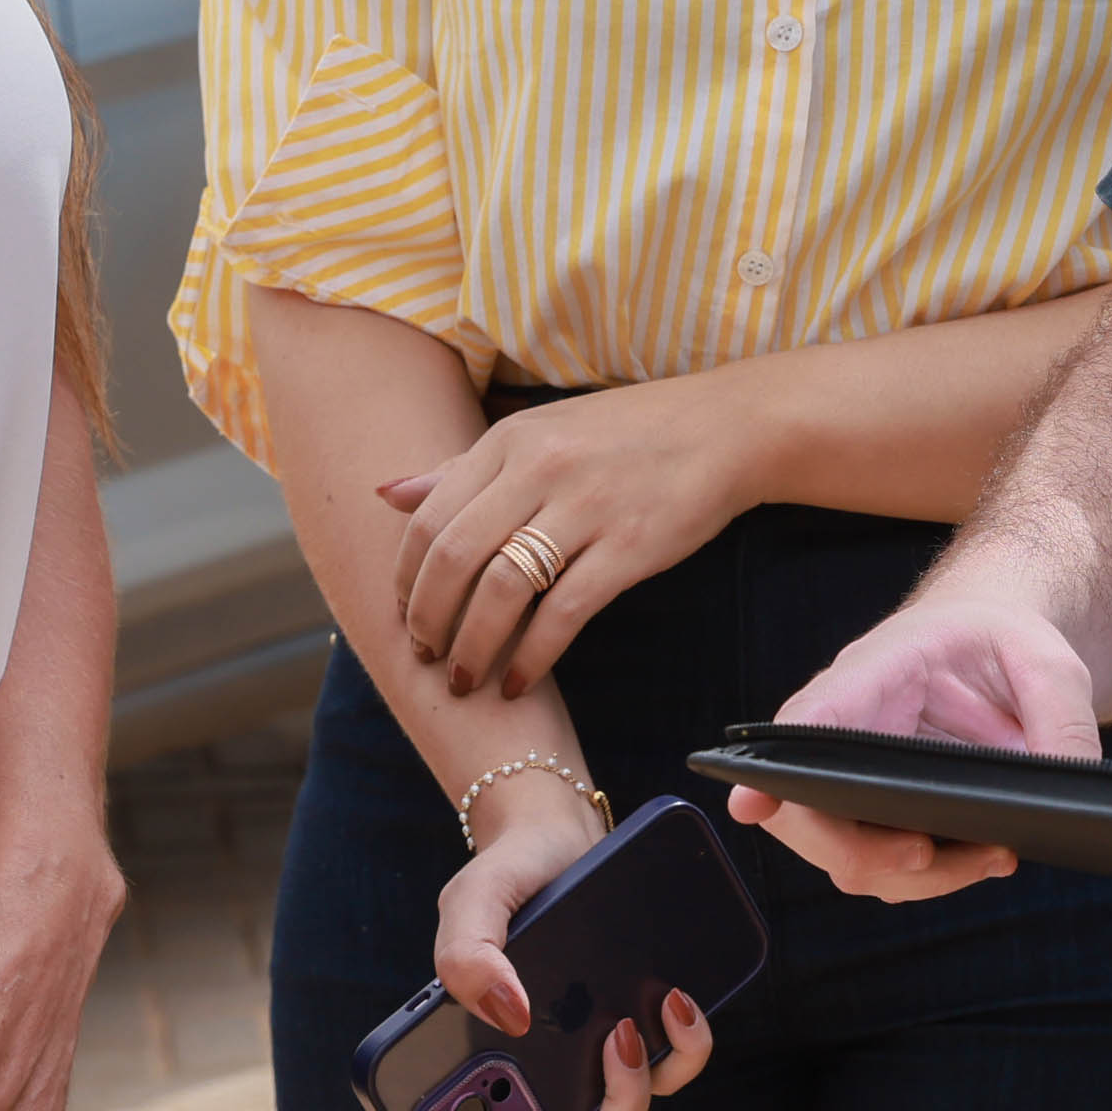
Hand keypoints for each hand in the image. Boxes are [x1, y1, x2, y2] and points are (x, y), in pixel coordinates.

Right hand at [357, 773, 714, 1110]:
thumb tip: (507, 1016)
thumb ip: (467, 951)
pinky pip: (663, 1081)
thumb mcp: (471, 900)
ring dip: (619, 1108)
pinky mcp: (631, 1052)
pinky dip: (679, 1056)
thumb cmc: (505, 878)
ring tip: (624, 1035)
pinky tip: (676, 1006)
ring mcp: (574, 1076)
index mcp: (451, 1064)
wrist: (565, 836)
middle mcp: (513, 1084)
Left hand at [381, 381, 759, 699]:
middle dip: (428, 619)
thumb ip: (462, 469)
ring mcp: (587, 507)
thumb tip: (386, 494)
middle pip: (454, 557)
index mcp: (510, 441)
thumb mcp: (539, 434)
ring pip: (502, 589)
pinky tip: (519, 681)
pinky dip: (532, 656)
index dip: (406, 578)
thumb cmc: (626, 435)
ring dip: (473, 646)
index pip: (429, 518)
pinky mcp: (630, 547)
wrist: (725, 429)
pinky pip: (564, 613)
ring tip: (465, 679)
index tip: (404, 615)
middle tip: (426, 656)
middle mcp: (541, 469)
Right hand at [723, 594, 1100, 903]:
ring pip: (850, 858)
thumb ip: (1062, 715)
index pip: (803, 726)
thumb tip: (1067, 786)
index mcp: (869, 677)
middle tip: (924, 856)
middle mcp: (848, 735)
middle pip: (808, 814)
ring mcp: (861, 783)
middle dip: (858, 852)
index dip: (771, 773)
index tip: (752, 805)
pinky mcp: (887, 816)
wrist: (998, 647)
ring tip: (996, 854)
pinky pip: (889, 868)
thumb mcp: (1048, 658)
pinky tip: (992, 855)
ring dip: (915, 877)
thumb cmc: (1004, 640)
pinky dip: (936, 878)